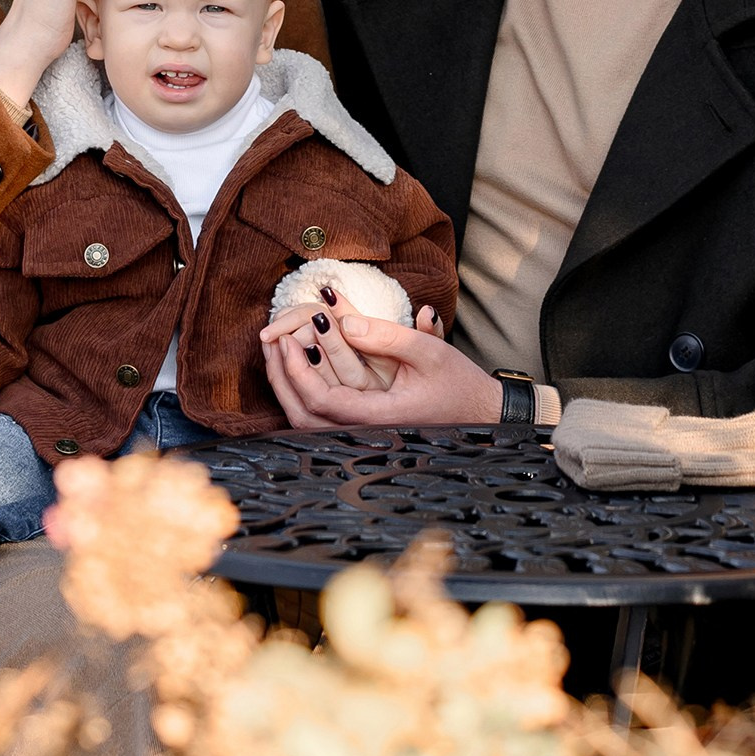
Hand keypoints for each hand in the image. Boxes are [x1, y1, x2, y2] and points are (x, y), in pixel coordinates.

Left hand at [259, 303, 501, 431]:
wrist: (482, 415)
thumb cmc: (459, 383)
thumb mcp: (428, 351)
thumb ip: (385, 335)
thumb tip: (342, 322)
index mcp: (380, 418)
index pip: (323, 403)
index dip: (299, 373)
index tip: (287, 340)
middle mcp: (365, 432)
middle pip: (305, 418)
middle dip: (282, 378)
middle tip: (271, 339)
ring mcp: (362, 433)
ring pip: (309, 420)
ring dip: (287, 384)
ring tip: (277, 346)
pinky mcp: (363, 427)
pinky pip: (322, 415)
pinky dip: (304, 389)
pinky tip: (297, 363)